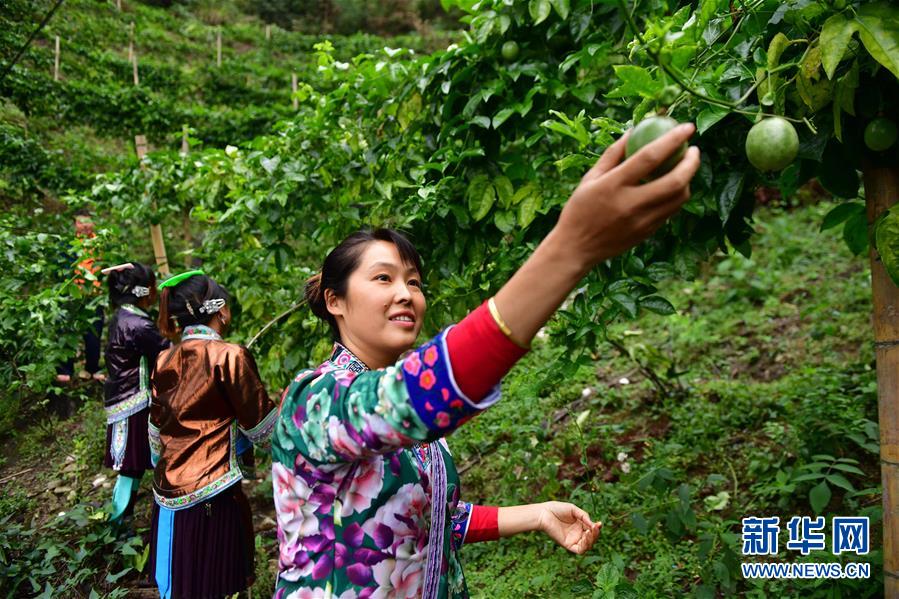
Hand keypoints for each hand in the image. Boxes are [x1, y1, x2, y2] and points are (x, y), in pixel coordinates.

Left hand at [537, 501, 601, 553]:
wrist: (544, 513)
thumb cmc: (557, 509)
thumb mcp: (574, 510)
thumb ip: (584, 516)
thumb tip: (595, 525)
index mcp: (579, 525)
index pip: (591, 530)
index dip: (596, 528)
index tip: (599, 524)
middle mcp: (577, 534)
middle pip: (591, 539)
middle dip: (595, 534)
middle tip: (595, 527)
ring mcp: (573, 540)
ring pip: (587, 546)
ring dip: (592, 540)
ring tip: (590, 531)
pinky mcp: (568, 545)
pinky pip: (580, 550)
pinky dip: (585, 545)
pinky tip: (585, 536)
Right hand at [555, 124, 700, 267]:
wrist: (576, 248)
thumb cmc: (580, 208)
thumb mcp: (590, 178)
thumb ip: (613, 154)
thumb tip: (633, 130)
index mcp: (613, 185)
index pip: (650, 157)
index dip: (672, 139)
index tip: (687, 127)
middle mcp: (630, 204)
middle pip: (675, 181)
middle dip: (692, 162)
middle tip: (695, 150)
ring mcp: (642, 221)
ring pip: (678, 198)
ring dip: (688, 180)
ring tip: (685, 169)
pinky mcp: (647, 233)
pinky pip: (670, 211)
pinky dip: (676, 196)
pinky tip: (673, 188)